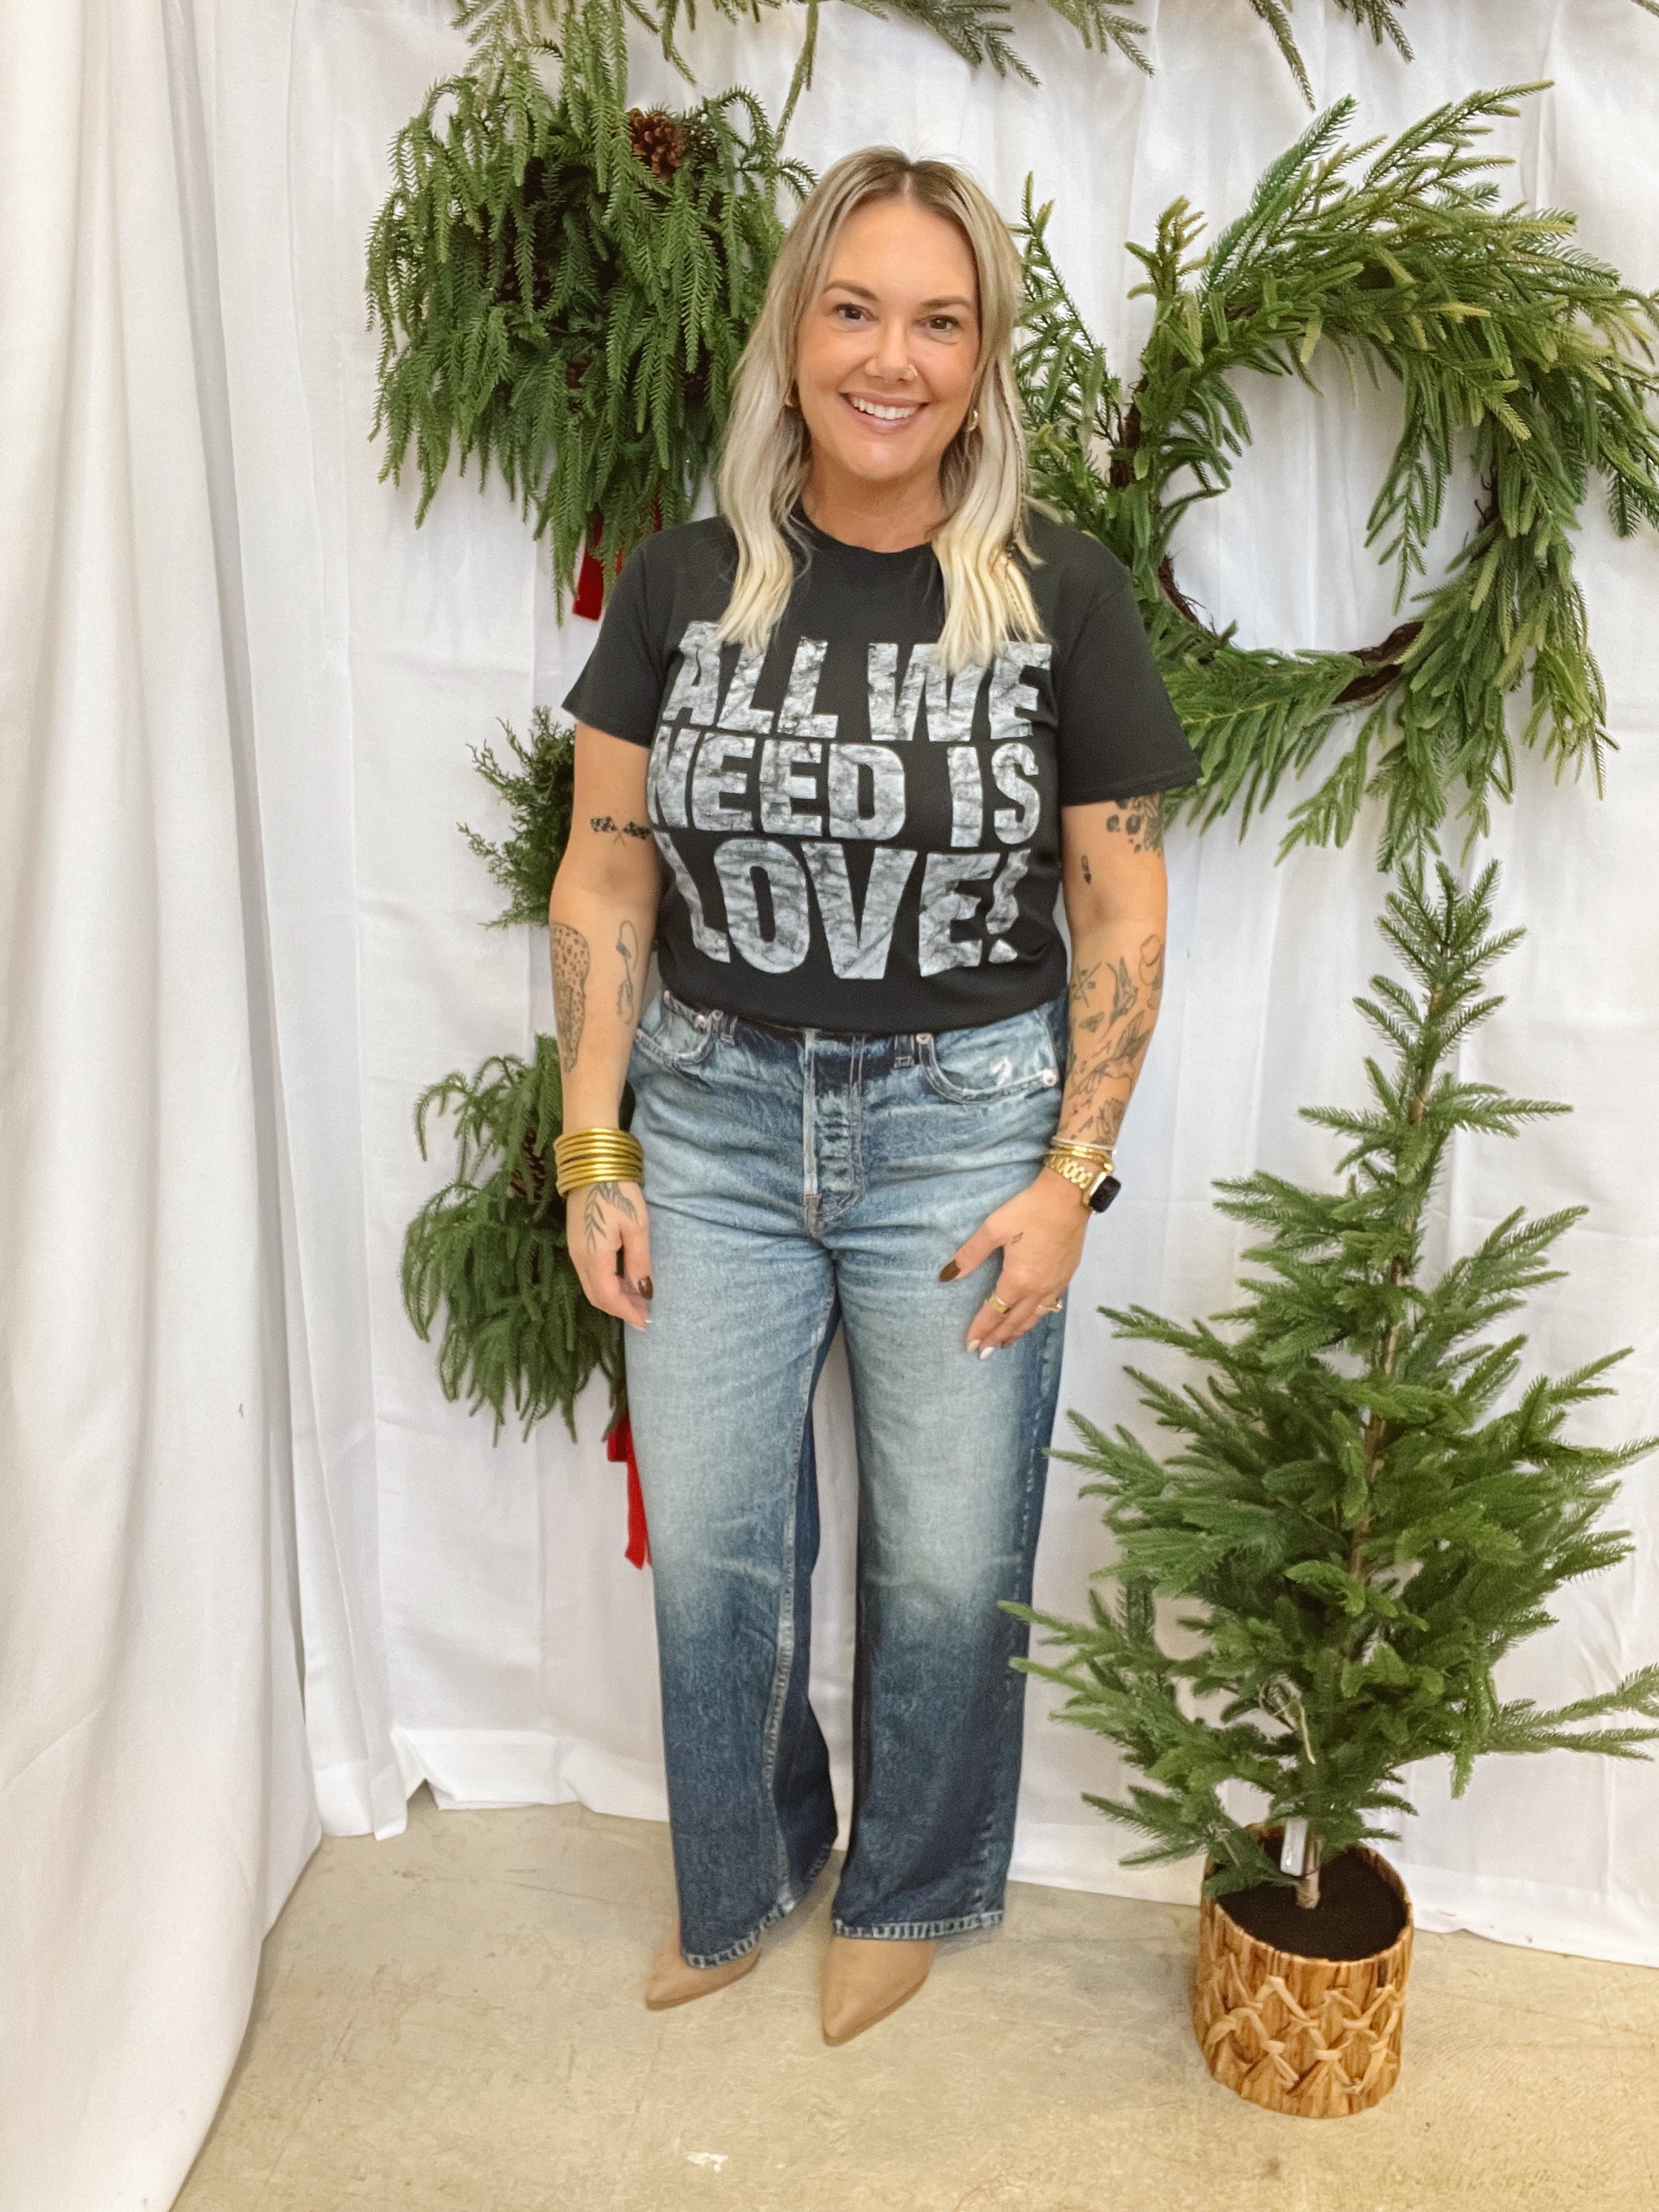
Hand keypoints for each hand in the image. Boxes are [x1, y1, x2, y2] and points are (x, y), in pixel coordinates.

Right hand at [567, 1179, 652, 1329]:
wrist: (592, 1165)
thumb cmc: (618, 1192)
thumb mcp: (636, 1227)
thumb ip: (639, 1262)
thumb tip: (644, 1291)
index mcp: (594, 1257)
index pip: (608, 1297)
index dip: (626, 1312)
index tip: (645, 1322)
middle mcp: (579, 1259)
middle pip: (597, 1297)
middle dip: (620, 1309)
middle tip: (643, 1314)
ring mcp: (575, 1251)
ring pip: (592, 1286)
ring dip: (613, 1297)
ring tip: (637, 1300)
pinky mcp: (576, 1243)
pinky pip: (589, 1274)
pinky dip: (606, 1283)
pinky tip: (623, 1280)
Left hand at [943, 1172, 1088, 1353]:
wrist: (1069, 1197)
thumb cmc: (1029, 1210)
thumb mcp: (993, 1228)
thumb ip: (970, 1255)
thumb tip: (948, 1276)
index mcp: (1018, 1280)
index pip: (995, 1312)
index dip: (981, 1329)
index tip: (970, 1345)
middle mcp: (1039, 1289)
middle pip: (1015, 1321)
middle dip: (998, 1337)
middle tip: (984, 1352)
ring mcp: (1055, 1284)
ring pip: (1034, 1318)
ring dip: (1018, 1332)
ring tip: (1006, 1343)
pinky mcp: (1066, 1276)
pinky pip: (1049, 1307)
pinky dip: (1036, 1318)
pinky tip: (1033, 1318)